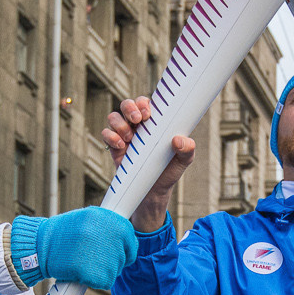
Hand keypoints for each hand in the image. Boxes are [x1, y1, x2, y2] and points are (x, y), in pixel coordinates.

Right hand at [10, 208, 139, 289]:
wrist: (39, 246)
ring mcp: (102, 254)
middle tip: (91, 257)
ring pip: (115, 271)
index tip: (117, 252)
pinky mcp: (94, 272)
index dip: (125, 249)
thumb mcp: (87, 219)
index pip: (131, 240)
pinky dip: (95, 281)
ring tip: (84, 262)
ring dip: (102, 271)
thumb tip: (127, 237)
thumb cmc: (62, 233)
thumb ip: (108, 225)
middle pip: (123, 258)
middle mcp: (108, 235)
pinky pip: (105, 282)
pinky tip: (82, 271)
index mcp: (109, 219)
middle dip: (111, 261)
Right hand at [103, 97, 194, 231]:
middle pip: (127, 105)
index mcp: (154, 122)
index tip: (149, 113)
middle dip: (130, 107)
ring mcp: (124, 135)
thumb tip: (179, 140)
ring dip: (120, 123)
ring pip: (114, 117)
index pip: (145, 103)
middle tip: (138, 119)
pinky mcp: (114, 148)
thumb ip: (188, 149)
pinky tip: (121, 146)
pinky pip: (106, 134)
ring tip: (130, 137)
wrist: (154, 192)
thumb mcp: (184, 160)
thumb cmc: (170, 170)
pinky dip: (110, 136)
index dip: (144, 103)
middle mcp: (137, 125)